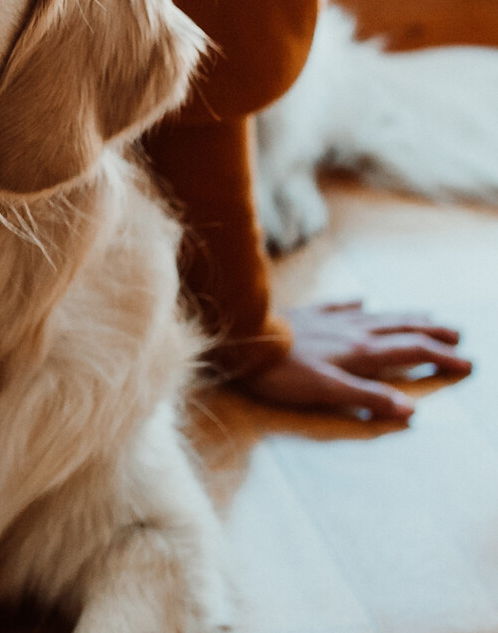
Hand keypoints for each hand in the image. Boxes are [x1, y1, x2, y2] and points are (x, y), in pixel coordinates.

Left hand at [240, 301, 470, 419]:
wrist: (243, 338)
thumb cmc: (281, 372)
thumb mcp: (326, 391)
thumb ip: (367, 397)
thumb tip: (411, 410)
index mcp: (361, 351)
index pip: (411, 350)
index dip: (441, 357)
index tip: (467, 362)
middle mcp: (351, 330)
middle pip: (401, 328)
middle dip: (432, 331)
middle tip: (458, 333)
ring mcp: (329, 319)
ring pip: (377, 315)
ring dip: (405, 315)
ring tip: (426, 313)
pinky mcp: (307, 315)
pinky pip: (339, 305)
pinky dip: (356, 304)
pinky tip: (362, 299)